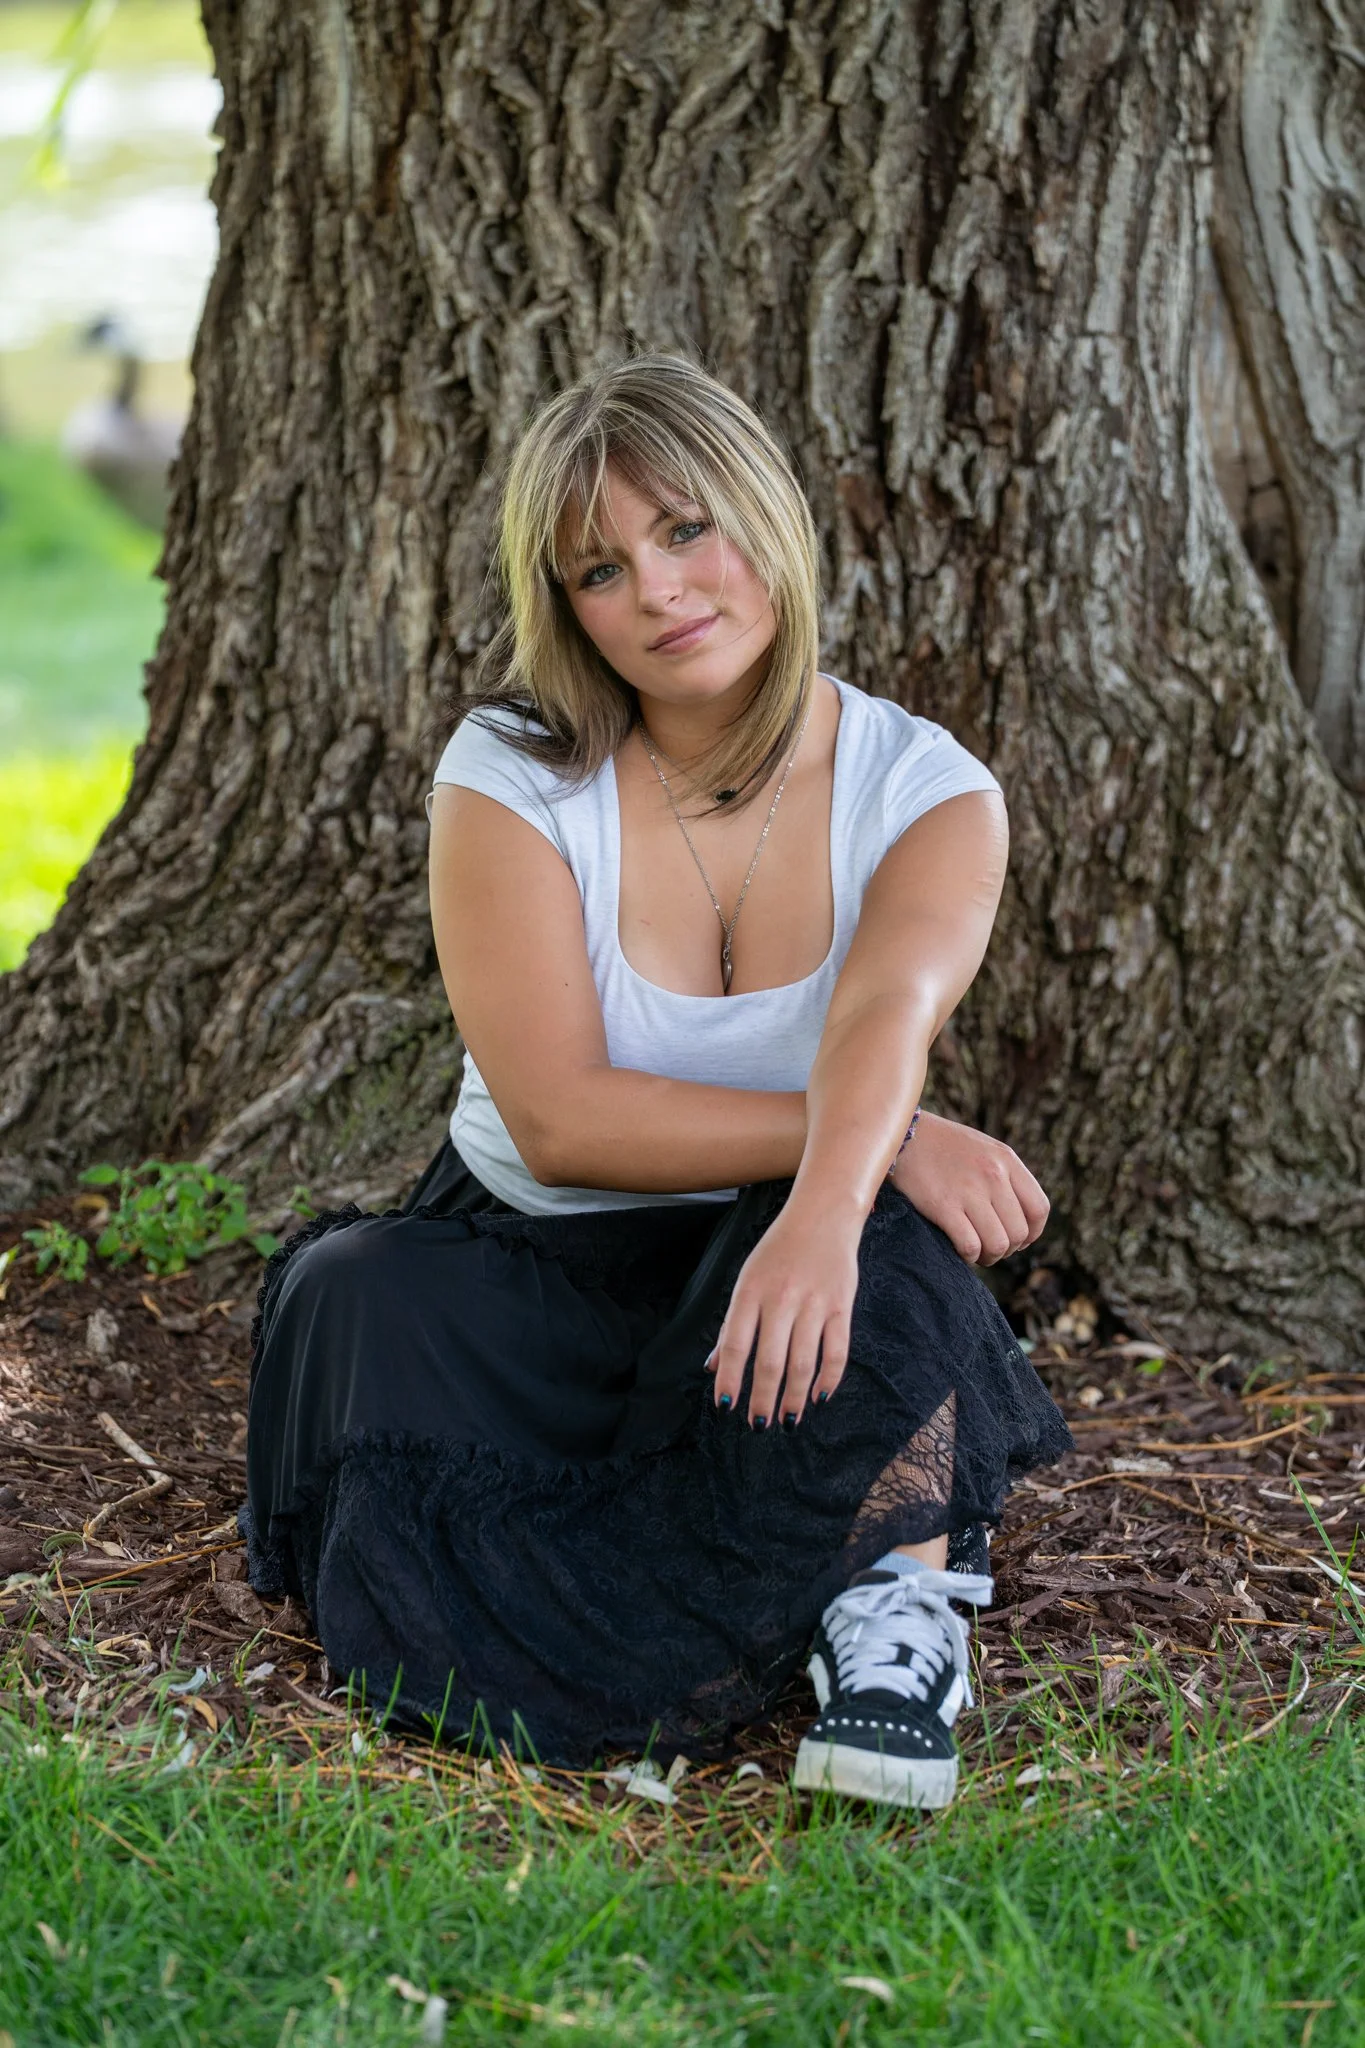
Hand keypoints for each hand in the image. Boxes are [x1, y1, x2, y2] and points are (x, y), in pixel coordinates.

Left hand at [708, 1200, 859, 1427]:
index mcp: (750, 1292)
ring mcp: (813, 1303)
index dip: (729, 1380)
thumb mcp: (747, 1278)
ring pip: (803, 1363)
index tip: (725, 1408)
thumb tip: (712, 1367)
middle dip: (762, 1399)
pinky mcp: (841, 1306)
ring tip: (787, 1420)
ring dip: (793, 1398)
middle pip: (769, 1362)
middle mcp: (780, 1299)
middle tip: (758, 1425)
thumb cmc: (778, 1251)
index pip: (734, 1345)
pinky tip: (819, 1397)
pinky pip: (836, 1351)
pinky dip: (828, 1379)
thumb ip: (733, 1324)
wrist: (823, 1215)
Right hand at [891, 1112, 1048, 1264]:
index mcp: (1006, 1160)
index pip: (1039, 1209)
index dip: (1033, 1233)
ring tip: (977, 1252)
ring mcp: (969, 1190)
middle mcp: (993, 1174)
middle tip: (990, 1248)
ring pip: (998, 1244)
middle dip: (1007, 1249)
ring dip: (989, 1256)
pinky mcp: (943, 1205)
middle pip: (1019, 1232)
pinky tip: (960, 1250)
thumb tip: (1020, 1218)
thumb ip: (1005, 1176)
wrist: (903, 1136)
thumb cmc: (943, 1146)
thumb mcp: (984, 1149)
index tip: (1019, 1241)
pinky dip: (969, 1255)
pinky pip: (970, 1245)